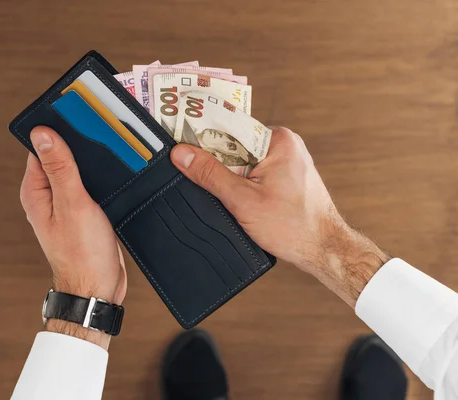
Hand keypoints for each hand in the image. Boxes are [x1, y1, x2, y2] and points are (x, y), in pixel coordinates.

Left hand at [20, 126, 126, 348]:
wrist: (97, 288)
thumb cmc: (82, 253)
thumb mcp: (73, 204)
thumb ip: (59, 168)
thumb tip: (43, 133)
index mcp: (36, 191)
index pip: (42, 147)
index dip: (59, 129)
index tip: (78, 114)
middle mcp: (47, 196)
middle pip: (60, 156)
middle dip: (79, 142)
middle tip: (101, 128)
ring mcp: (65, 204)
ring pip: (77, 170)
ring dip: (90, 159)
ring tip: (111, 145)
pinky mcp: (83, 212)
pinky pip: (88, 185)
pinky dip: (99, 176)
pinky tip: (114, 170)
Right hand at [171, 127, 389, 306]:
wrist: (323, 249)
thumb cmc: (293, 226)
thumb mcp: (242, 199)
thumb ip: (210, 174)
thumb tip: (182, 154)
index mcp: (277, 139)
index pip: (229, 128)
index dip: (202, 138)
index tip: (181, 145)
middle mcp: (284, 144)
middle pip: (234, 144)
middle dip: (215, 162)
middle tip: (195, 176)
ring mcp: (286, 160)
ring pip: (242, 160)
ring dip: (228, 176)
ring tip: (222, 194)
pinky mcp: (285, 175)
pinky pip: (253, 171)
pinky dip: (240, 183)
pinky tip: (236, 199)